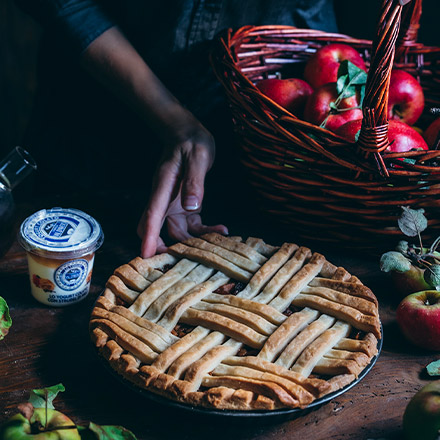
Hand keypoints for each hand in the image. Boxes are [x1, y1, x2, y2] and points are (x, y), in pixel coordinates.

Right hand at [137, 110, 227, 257]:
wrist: (188, 134)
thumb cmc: (191, 142)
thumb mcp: (197, 158)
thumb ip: (194, 182)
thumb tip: (192, 207)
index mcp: (162, 188)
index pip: (152, 216)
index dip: (148, 237)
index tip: (145, 256)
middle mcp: (164, 199)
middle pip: (157, 229)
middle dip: (166, 247)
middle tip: (184, 260)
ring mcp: (173, 203)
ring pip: (177, 231)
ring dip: (193, 240)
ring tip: (218, 237)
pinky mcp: (184, 204)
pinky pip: (190, 224)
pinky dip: (203, 230)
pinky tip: (221, 228)